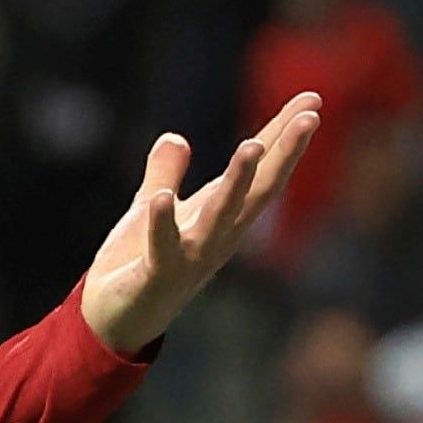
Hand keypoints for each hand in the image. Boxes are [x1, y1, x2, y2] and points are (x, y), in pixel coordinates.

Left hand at [80, 93, 320, 356]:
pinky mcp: (156, 276)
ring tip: (253, 145)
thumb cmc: (137, 264)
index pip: (260, 172)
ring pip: (221, 217)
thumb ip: (164, 175)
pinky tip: (162, 197)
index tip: (311, 100)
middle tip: (310, 116)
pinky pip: (162, 247)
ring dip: (237, 182)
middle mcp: (217, 237)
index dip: (283, 137)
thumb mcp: (150, 210)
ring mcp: (191, 258)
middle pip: (258, 191)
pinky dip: (162, 223)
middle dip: (284, 154)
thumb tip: (174, 136)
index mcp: (219, 216)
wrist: (112, 322)